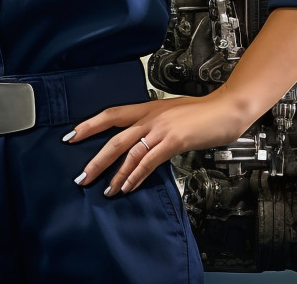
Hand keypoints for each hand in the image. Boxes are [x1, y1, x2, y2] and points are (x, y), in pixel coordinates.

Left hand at [66, 93, 247, 195]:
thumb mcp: (171, 113)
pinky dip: (136, 176)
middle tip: (81, 177)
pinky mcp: (173, 141)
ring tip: (104, 190)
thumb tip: (141, 138)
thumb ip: (154, 124)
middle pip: (114, 137)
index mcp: (147, 107)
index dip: (89, 124)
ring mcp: (161, 128)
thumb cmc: (201, 112)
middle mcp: (150, 116)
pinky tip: (127, 187)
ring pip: (129, 152)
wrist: (226, 108)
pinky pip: (149, 161)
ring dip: (114, 174)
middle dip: (96, 159)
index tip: (71, 136)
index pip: (111, 114)